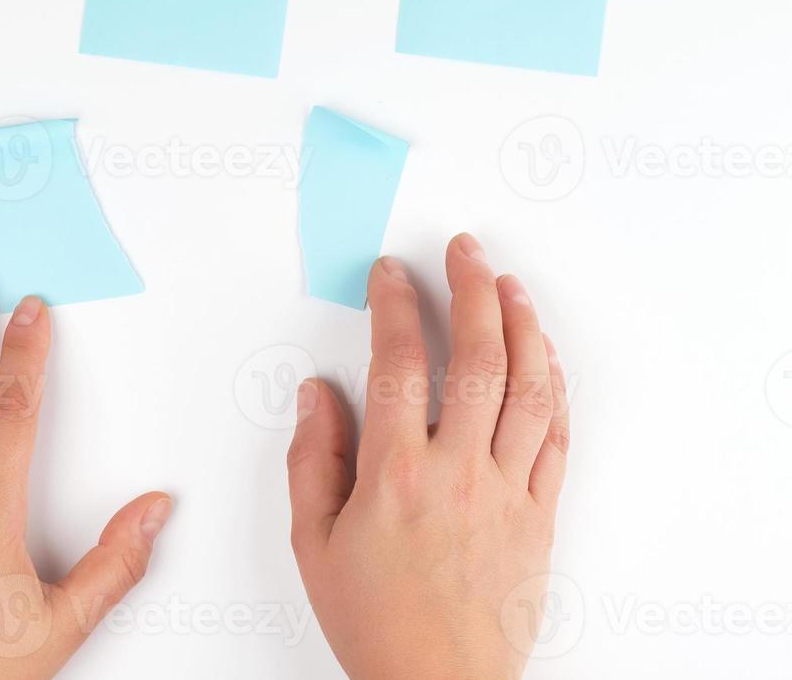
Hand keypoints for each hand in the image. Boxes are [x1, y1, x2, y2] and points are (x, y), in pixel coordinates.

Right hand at [287, 234, 569, 679]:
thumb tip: (318, 393)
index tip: (392, 274)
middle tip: (464, 249)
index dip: (396, 305)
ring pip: (529, 389)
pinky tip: (546, 357)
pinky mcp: (540, 513)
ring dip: (523, 326)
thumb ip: (312, 458)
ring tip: (510, 284)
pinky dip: (555, 388)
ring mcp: (507, 490)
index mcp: (395, 474)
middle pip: (477, 358)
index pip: (399, 363)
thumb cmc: (374, 619)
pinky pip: (557, 437)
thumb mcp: (314, 542)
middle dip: (471, 289)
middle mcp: (457, 471)